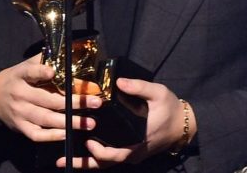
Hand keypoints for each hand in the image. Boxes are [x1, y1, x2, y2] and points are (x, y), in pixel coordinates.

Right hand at [0, 54, 101, 141]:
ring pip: (46, 119)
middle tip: (96, 103)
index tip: (53, 72)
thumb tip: (73, 56)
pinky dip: (52, 136)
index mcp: (21, 75)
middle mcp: (20, 94)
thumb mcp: (28, 66)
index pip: (30, 72)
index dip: (41, 72)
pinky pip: (37, 134)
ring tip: (89, 123)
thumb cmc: (18, 79)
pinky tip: (68, 133)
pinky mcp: (20, 127)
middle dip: (73, 102)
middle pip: (47, 99)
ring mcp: (20, 112)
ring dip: (70, 122)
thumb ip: (48, 61)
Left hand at [56, 77, 194, 168]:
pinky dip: (96, 157)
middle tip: (62, 162)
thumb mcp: (158, 93)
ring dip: (86, 163)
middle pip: (105, 164)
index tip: (89, 142)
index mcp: (139, 142)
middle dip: (83, 164)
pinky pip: (111, 158)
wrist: (184, 125)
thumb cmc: (171, 108)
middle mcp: (133, 153)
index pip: (116, 154)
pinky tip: (81, 151)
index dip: (100, 152)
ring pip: (106, 164)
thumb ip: (139, 87)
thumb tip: (119, 81)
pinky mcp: (131, 152)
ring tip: (65, 161)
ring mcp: (132, 155)